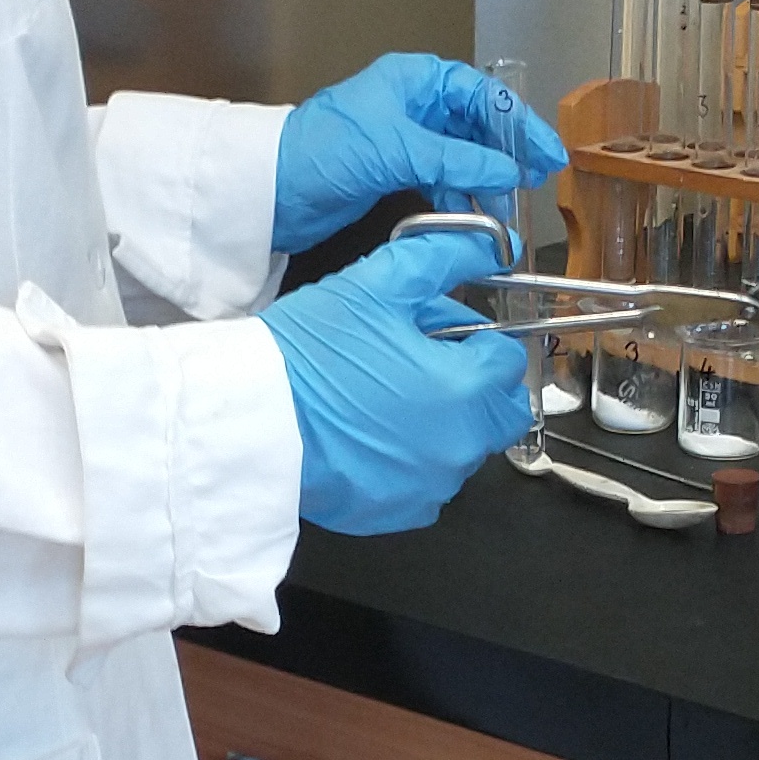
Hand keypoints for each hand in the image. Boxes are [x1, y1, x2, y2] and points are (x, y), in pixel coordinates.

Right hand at [257, 231, 529, 534]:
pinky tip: (372, 437)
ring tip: (388, 400)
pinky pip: (429, 484)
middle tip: (427, 367)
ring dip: (447, 426)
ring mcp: (431, 485)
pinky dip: (414, 462)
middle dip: (479, 388)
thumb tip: (486, 247)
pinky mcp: (400, 512)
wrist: (249, 423)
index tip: (444, 338)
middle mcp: (459, 444)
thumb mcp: (374, 286)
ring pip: (467, 450)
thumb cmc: (307, 354)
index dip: (479, 341)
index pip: (508, 361)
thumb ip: (441, 259)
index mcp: (463, 387)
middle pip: (503, 413)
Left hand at [272, 53, 562, 255]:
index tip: (544, 151)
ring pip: (460, 155)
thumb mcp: (399, 149)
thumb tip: (507, 169)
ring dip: (484, 180)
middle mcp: (412, 103)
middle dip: (506, 154)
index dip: (518, 123)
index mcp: (414, 79)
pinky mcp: (393, 170)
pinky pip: (441, 178)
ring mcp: (403, 138)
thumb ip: (459, 159)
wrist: (271, 188)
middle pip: (475, 125)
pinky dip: (459, 194)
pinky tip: (472, 213)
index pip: (481, 95)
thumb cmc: (319, 149)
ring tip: (504, 207)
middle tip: (536, 178)